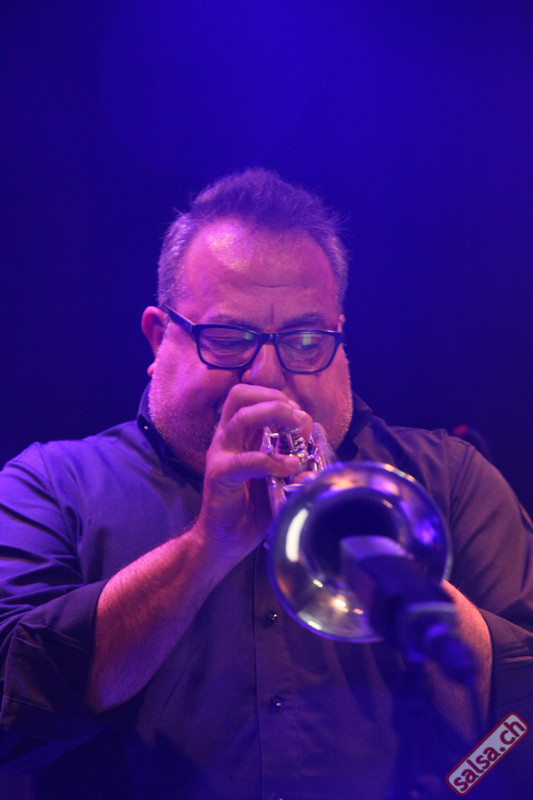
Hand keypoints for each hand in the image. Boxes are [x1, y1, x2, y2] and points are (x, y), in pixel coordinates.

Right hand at [195, 384, 312, 563]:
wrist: (224, 542)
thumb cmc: (250, 509)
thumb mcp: (276, 480)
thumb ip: (291, 464)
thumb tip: (314, 457)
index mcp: (238, 435)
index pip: (251, 397)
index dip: (278, 398)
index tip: (301, 417)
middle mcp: (226, 438)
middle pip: (240, 395)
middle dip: (273, 398)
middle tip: (296, 417)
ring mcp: (220, 454)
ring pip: (242, 417)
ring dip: (273, 415)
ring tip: (296, 430)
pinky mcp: (219, 475)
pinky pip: (246, 460)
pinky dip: (272, 460)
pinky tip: (289, 466)